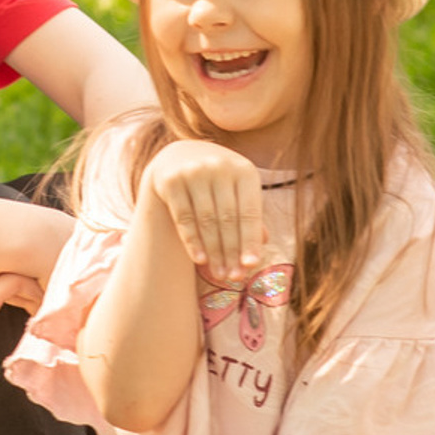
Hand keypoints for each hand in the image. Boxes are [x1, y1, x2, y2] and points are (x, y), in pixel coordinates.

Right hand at [143, 139, 266, 278]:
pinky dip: (192, 241)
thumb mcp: (238, 192)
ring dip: (214, 251)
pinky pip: (184, 217)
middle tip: (234, 278)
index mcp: (244, 170)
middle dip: (232, 251)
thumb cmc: (219, 181)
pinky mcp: (171, 180)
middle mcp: (220, 166)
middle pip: (228, 219)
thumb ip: (249, 215)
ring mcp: (194, 171)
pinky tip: (200, 260)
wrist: (181, 156)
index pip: (249, 212)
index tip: (251, 265)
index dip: (250, 240)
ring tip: (220, 275)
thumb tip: (263, 243)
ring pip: (206, 220)